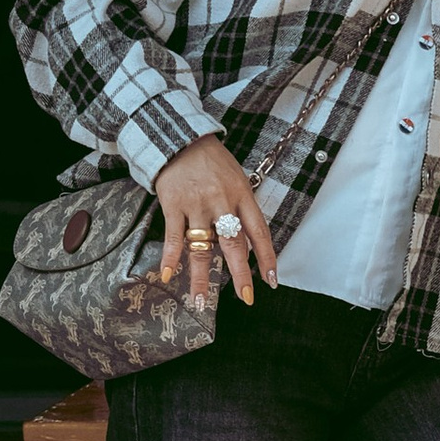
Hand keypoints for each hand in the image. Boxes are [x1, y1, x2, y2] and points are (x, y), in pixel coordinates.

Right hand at [153, 138, 277, 306]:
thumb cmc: (211, 160)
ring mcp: (197, 204)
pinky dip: (170, 257)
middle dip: (240, 274)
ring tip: (199, 303)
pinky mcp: (174, 204)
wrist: (180, 138)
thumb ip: (241, 208)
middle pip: (234, 244)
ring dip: (200, 277)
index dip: (267, 257)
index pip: (259, 231)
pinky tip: (168, 275)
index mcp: (242, 195)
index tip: (271, 280)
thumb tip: (249, 242)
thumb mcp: (236, 178)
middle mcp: (222, 202)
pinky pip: (173, 236)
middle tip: (246, 298)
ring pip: (201, 247)